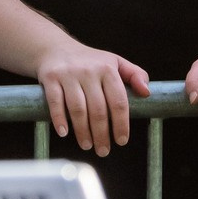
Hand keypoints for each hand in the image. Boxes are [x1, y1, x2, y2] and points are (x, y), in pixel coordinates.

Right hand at [36, 37, 148, 155]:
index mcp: (107, 68)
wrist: (55, 48)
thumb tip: (147, 92)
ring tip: (86, 145)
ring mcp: (68, 74)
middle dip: (102, 134)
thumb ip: (135, 75)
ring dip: (83, 131)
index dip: (121, 124)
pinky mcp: (50, 78)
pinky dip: (59, 119)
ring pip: (78, 108)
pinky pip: (55, 102)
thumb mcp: (115, 62)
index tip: (122, 141)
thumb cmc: (90, 61)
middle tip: (103, 151)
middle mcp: (88, 70)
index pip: (118, 101)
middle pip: (98, 109)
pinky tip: (64, 132)